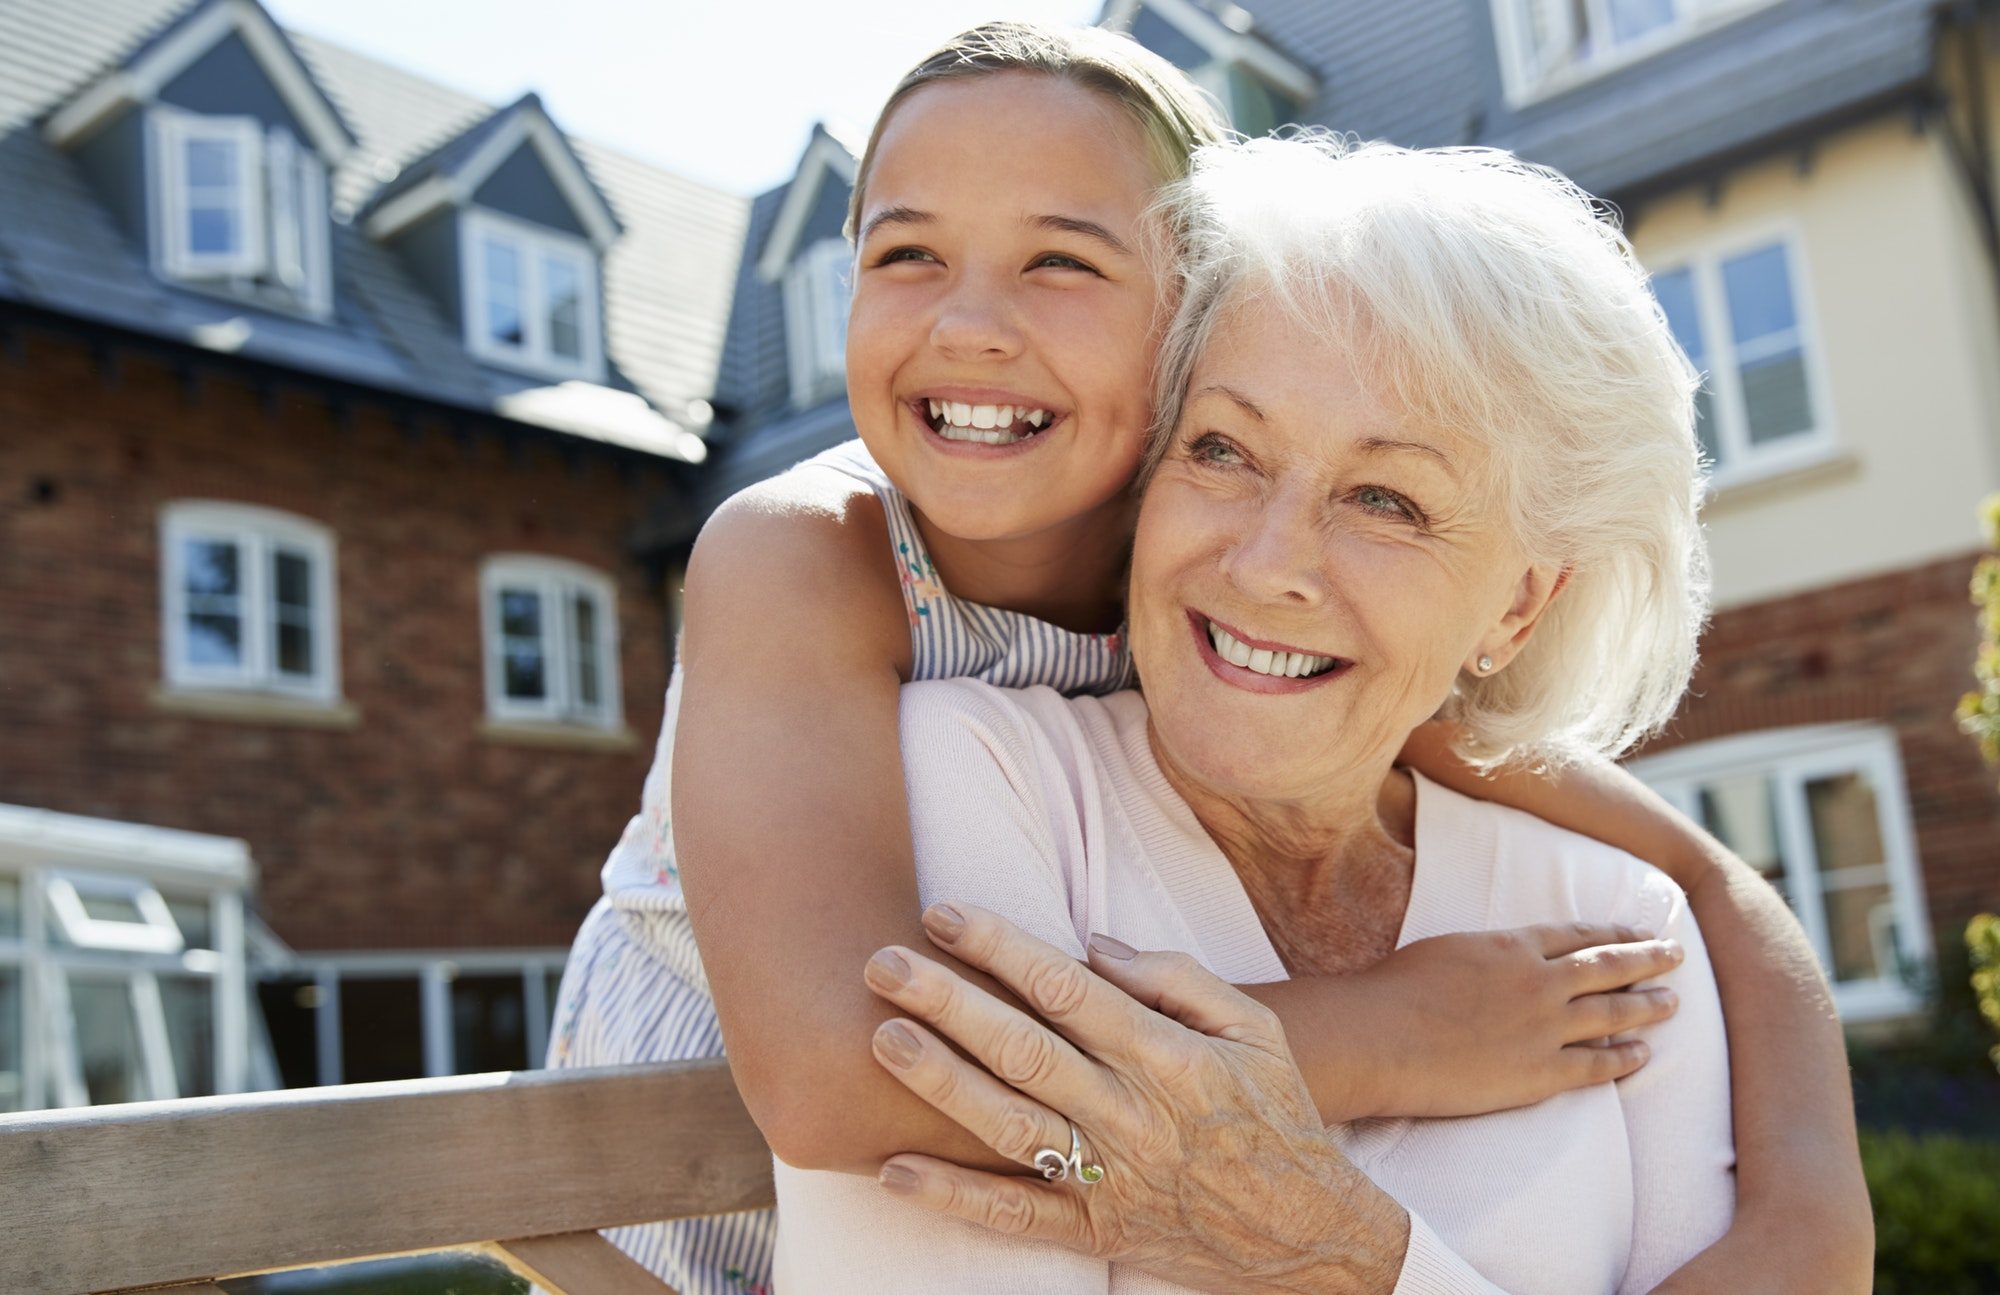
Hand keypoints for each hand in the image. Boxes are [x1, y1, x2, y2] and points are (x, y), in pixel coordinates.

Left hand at [862, 902, 1410, 1294]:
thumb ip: (1175, 979)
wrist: (1311, 1239)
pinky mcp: (1094, 1232)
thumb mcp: (1255, 1030)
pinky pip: (1013, 1215)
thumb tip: (1091, 945)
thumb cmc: (1277, 1117)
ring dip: (940, 1083)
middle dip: (949, 1002)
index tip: (944, 912)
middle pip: (1024, 1050)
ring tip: (883, 1039)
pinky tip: (892, 1171)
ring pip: (1008, 1125)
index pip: (1067, 989)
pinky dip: (952, 1196)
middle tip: (882, 963)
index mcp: (1170, 1057)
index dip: (1001, 947)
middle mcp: (1132, 1115)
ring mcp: (1110, 1179)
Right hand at [1333, 923, 1684, 1120]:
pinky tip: (1643, 1054)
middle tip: (1675, 955)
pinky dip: (1624, 1058)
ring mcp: (1545, 1027)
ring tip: (1673, 1003)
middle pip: (1608, 967)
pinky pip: (1597, 1065)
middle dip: (1646, 959)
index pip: (1576, 935)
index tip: (1637, 933)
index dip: (1612, 934)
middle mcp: (1539, 981)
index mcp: (1511, 945)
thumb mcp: (1443, 950)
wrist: (1382, 1038)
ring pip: (1613, 1013)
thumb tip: (1495, 959)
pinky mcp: (1541, 1072)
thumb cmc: (1394, 991)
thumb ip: (1481, 954)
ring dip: (1648, 1006)